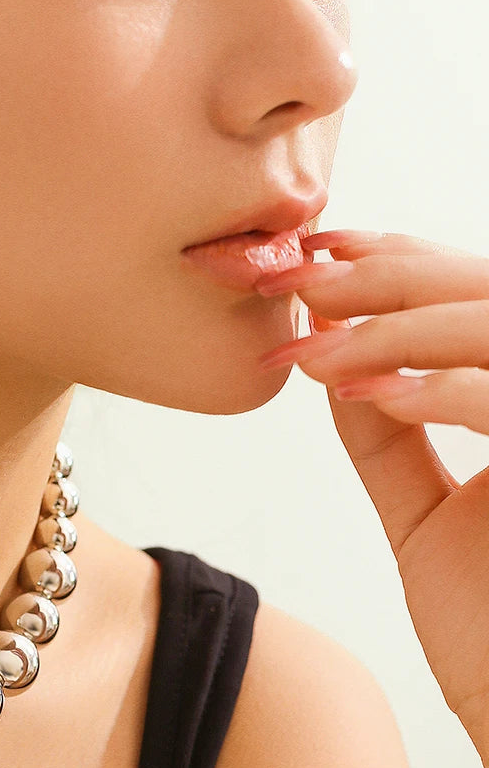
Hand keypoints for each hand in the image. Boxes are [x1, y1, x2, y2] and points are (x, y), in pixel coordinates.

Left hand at [253, 229, 488, 750]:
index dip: (397, 263)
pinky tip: (372, 393)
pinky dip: (443, 388)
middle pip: (488, 289)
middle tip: (298, 280)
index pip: (475, 294)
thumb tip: (335, 357)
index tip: (313, 254)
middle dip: (386, 277)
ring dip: (400, 328)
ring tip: (318, 350)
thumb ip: (390, 436)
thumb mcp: (424, 513)